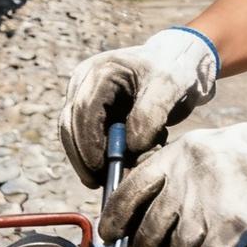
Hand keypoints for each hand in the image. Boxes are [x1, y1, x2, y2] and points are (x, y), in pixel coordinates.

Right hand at [59, 27, 218, 187]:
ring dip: (89, 160)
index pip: (83, 110)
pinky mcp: (90, 111)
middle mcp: (84, 82)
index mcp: (100, 70)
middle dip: (84, 157)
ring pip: (73, 135)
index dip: (88, 142)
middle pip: (70, 125)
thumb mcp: (169, 88)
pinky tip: (119, 165)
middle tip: (100, 183)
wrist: (176, 63)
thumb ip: (149, 116)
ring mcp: (83, 96)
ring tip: (113, 176)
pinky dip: (98, 156)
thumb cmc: (174, 70)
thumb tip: (130, 148)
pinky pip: (85, 139)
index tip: (101, 169)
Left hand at [99, 109, 246, 246]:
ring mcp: (208, 207)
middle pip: (149, 230)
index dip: (115, 218)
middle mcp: (186, 182)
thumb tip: (143, 203)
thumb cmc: (244, 153)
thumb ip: (171, 170)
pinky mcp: (230, 229)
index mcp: (175, 158)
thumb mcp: (198, 146)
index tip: (110, 234)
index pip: (130, 191)